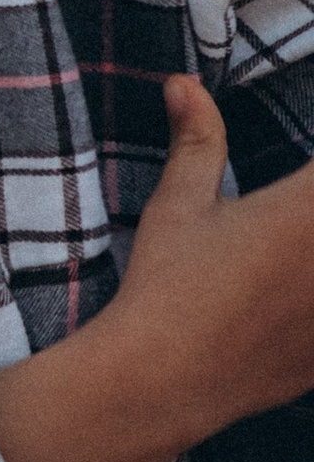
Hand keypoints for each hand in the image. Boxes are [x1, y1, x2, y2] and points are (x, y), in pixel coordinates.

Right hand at [0, 82, 313, 461]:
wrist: (163, 379)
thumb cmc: (166, 285)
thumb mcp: (180, 205)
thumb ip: (197, 139)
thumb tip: (183, 82)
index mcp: (307, 209)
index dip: (313, 187)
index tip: (301, 190)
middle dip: (311, 215)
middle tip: (295, 222)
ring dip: (312, 254)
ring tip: (293, 261)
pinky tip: (295, 300)